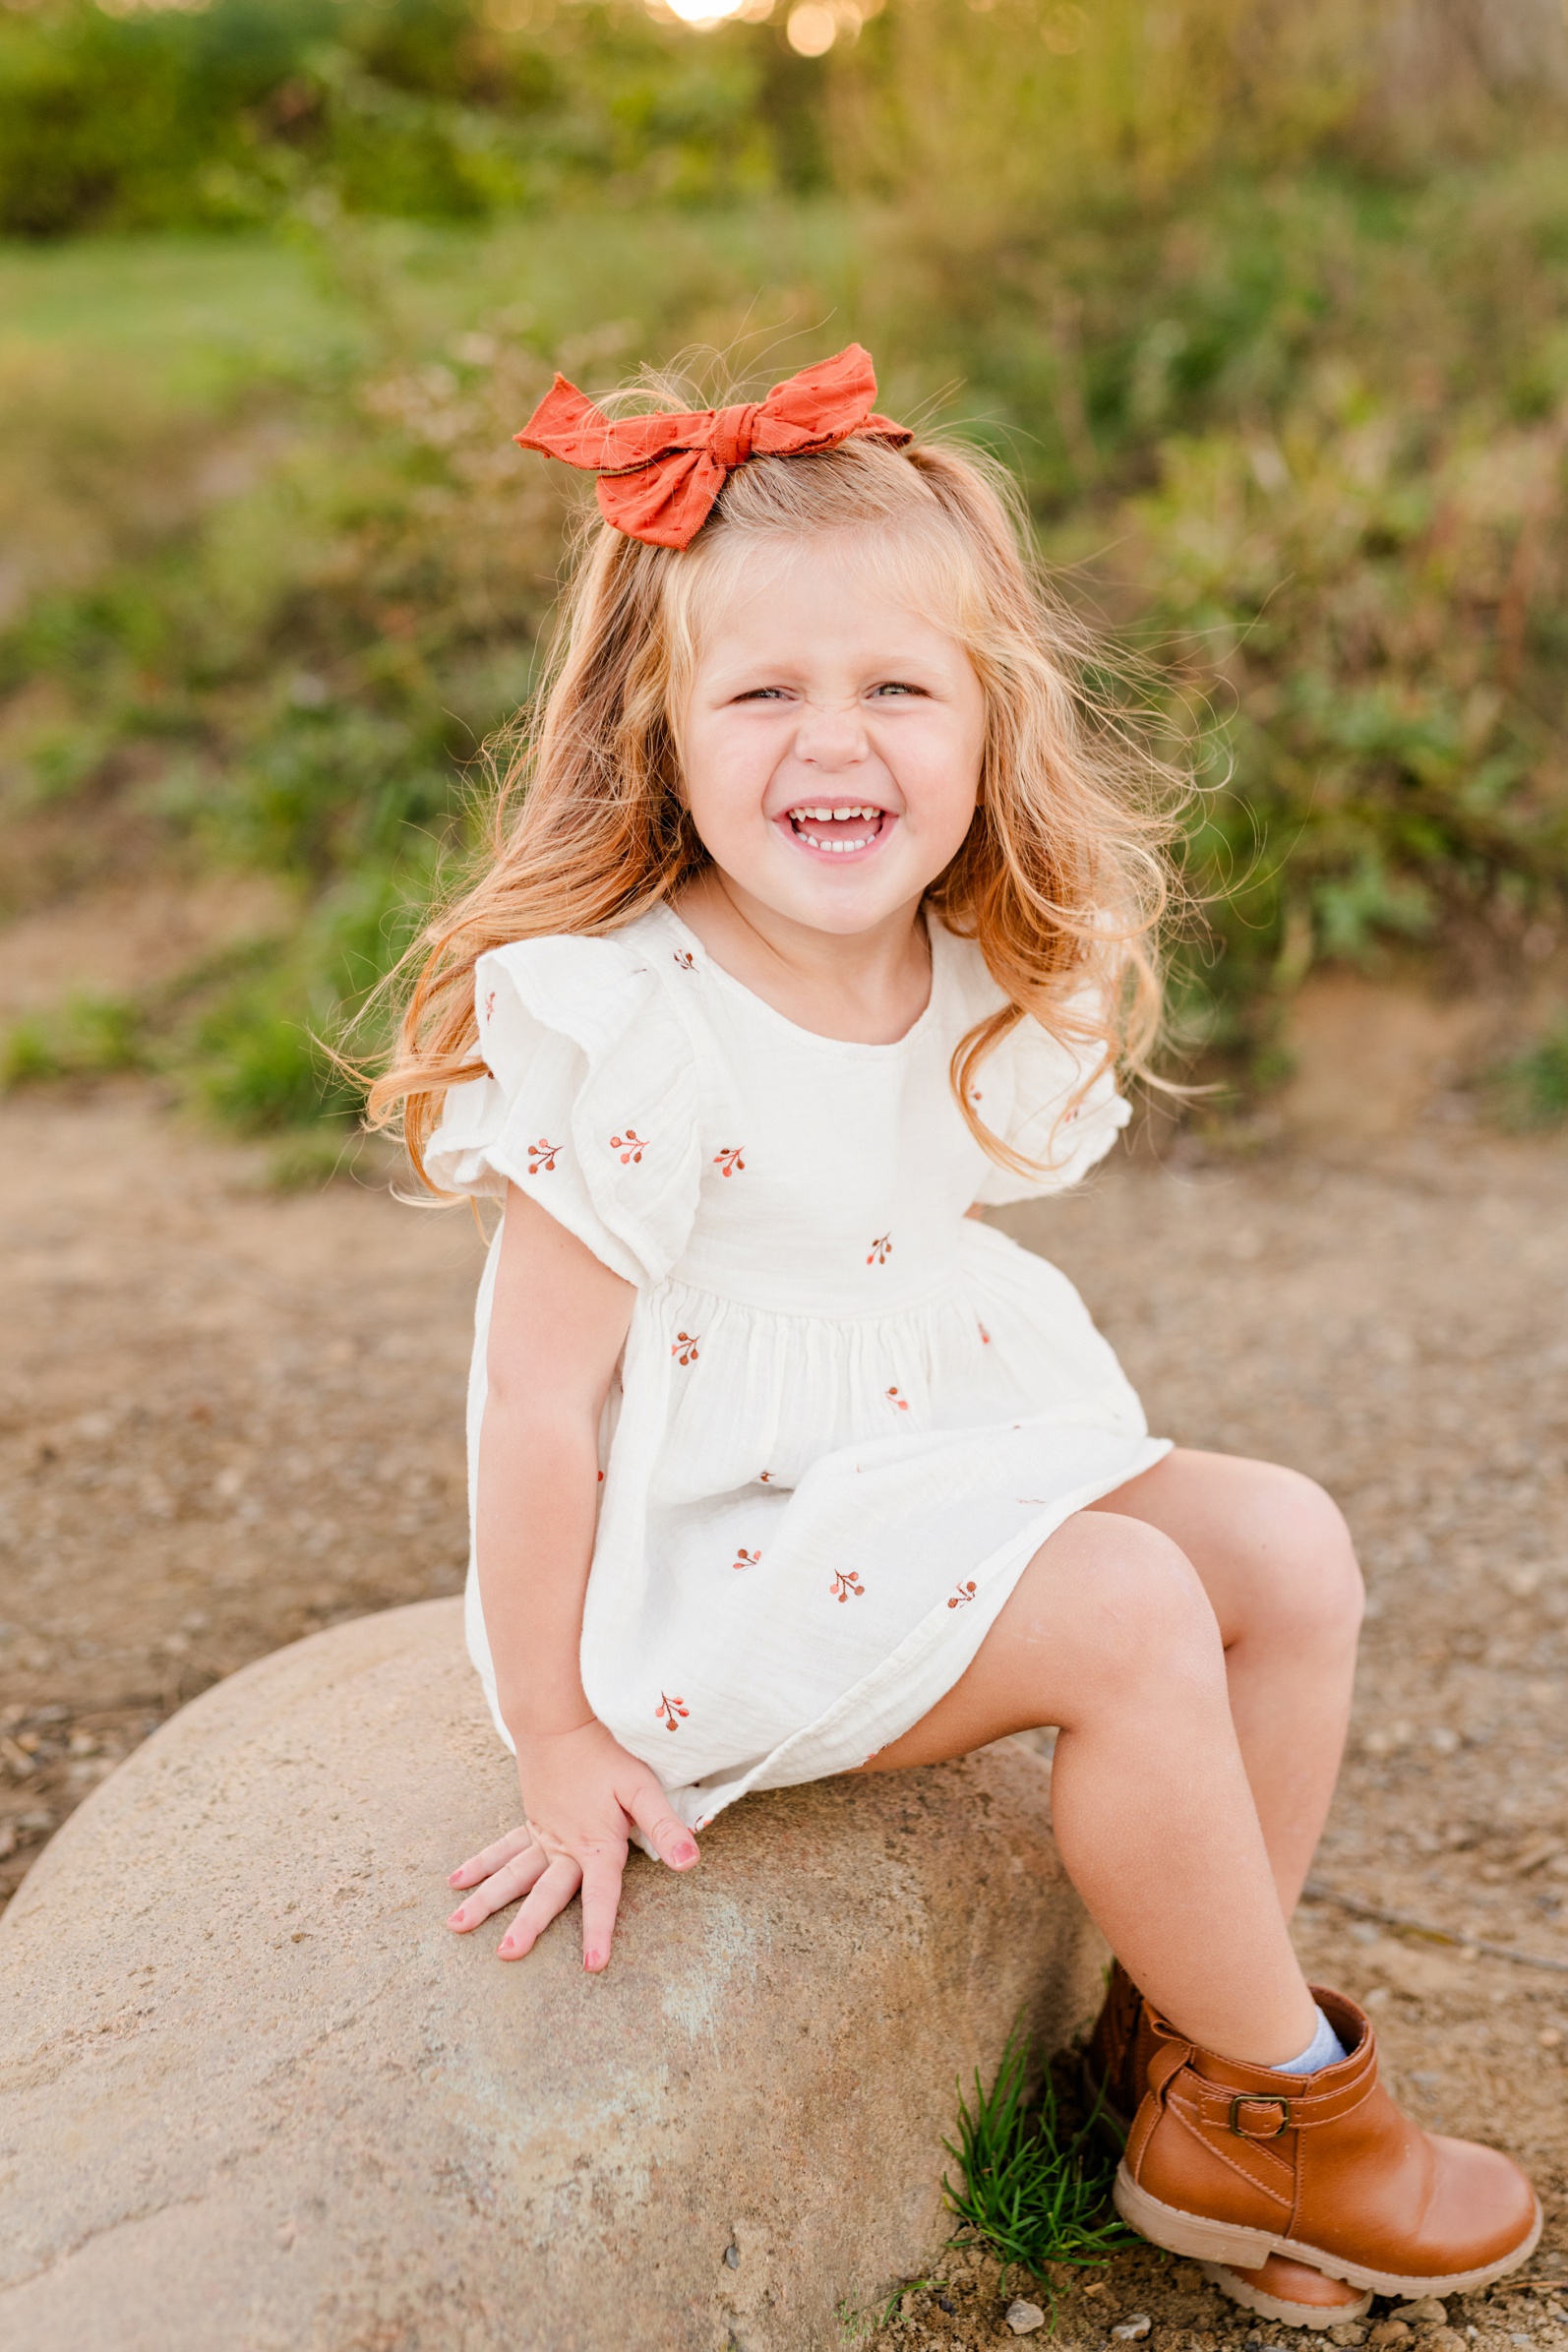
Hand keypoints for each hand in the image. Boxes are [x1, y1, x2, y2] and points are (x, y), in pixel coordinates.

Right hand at [445, 1717, 698, 1970]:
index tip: (593, 1965)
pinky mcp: (531, 1822)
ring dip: (487, 1900)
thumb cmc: (607, 1753)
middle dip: (527, 1925)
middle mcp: (564, 1846)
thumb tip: (689, 1862)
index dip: (600, 1930)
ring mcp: (542, 1834)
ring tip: (456, 1925)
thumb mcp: (642, 1787)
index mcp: (595, 1845)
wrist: (560, 1720)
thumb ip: (663, 1826)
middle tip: (506, 1954)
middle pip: (544, 1893)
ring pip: (512, 1874)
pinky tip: (457, 1882)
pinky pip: (502, 1848)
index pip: (601, 1896)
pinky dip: (481, 1865)